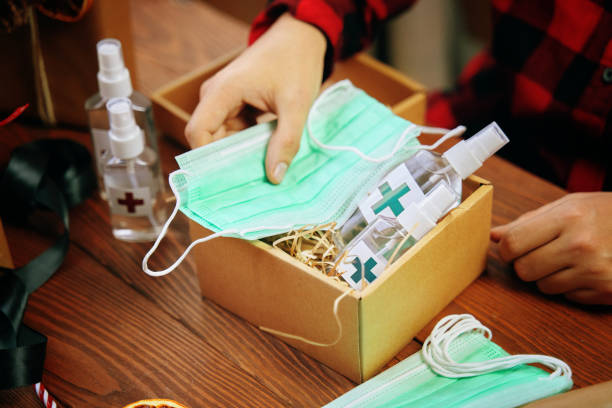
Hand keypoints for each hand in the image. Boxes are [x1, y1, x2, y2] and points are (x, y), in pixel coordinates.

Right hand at [185, 13, 326, 183]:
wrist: (300, 38)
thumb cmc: (296, 63)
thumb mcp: (296, 104)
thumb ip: (287, 140)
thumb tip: (275, 176)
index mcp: (221, 92)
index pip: (197, 133)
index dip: (206, 160)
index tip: (226, 182)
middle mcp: (215, 97)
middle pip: (209, 139)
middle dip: (226, 162)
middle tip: (249, 184)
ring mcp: (224, 101)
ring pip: (223, 138)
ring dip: (239, 154)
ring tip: (259, 173)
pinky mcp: (235, 105)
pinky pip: (234, 131)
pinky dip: (247, 144)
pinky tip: (264, 157)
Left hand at [491, 192, 611, 304]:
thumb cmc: (605, 213)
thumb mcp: (568, 206)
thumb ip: (528, 221)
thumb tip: (494, 236)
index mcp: (568, 218)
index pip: (513, 244)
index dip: (507, 249)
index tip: (513, 248)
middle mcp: (580, 246)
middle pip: (524, 270)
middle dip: (525, 264)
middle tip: (541, 253)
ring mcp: (595, 272)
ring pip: (543, 287)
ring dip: (548, 277)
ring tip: (567, 260)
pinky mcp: (606, 292)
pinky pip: (567, 297)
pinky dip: (570, 287)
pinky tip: (584, 271)